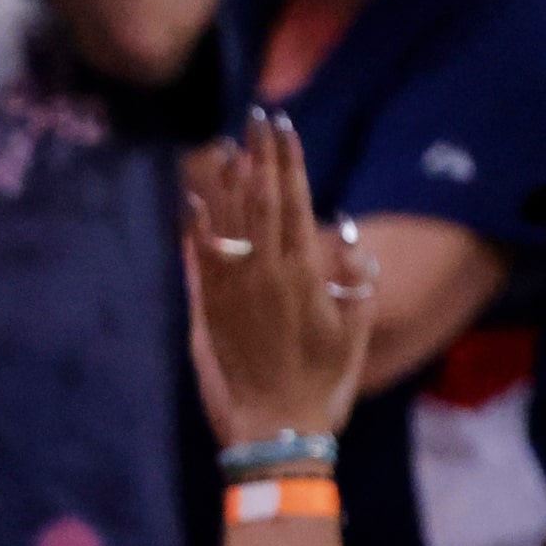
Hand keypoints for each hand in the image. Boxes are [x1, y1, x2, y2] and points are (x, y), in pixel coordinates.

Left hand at [184, 111, 376, 444]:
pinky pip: (199, 257)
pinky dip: (195, 225)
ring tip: (223, 144)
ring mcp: (231, 290)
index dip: (288, 161)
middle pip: (259, 200)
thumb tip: (347, 230)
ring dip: (224, 180)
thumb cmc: (325, 383)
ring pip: (226, 222)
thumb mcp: (356, 330)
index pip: (295, 201)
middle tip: (256, 117)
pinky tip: (189, 197)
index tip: (284, 127)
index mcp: (305, 274)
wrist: (275, 428)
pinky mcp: (207, 309)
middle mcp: (265, 274)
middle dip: (259, 156)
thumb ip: (355, 278)